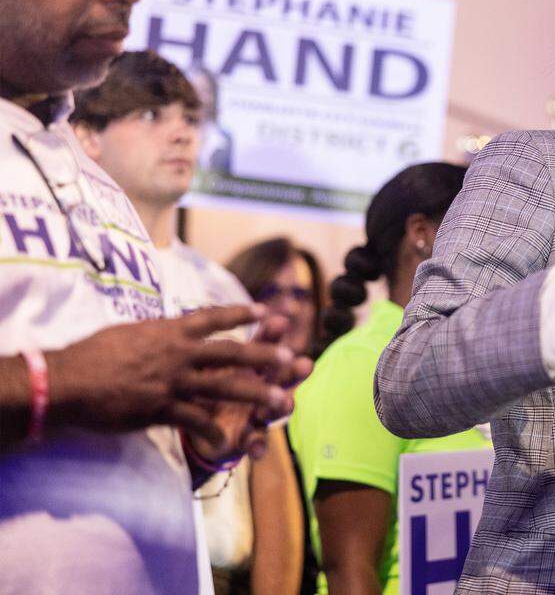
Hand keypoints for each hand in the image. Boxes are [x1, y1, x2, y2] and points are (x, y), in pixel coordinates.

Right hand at [45, 305, 308, 448]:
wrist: (65, 381)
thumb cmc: (91, 355)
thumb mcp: (129, 333)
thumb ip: (155, 334)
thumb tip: (168, 329)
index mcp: (169, 331)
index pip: (211, 318)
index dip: (239, 313)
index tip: (264, 309)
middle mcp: (177, 353)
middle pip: (230, 352)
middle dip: (263, 355)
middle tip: (291, 358)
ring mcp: (172, 381)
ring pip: (224, 386)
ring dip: (256, 394)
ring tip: (281, 401)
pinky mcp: (160, 408)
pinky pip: (195, 421)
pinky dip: (213, 433)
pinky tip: (229, 443)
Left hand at [186, 314, 311, 465]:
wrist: (194, 426)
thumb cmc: (201, 387)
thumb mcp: (205, 365)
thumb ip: (210, 347)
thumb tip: (207, 315)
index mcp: (246, 364)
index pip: (262, 344)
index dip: (272, 334)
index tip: (280, 322)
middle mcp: (257, 386)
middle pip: (278, 375)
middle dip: (292, 370)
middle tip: (306, 364)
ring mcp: (255, 411)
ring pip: (273, 408)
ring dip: (282, 405)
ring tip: (286, 403)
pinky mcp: (246, 436)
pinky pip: (254, 441)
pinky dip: (257, 445)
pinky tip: (257, 450)